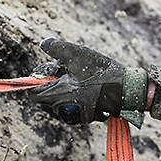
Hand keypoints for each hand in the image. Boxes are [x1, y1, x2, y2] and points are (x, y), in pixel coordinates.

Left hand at [28, 39, 147, 124]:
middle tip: (69, 69)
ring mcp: (75, 116)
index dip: (36, 80)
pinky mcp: (86, 117)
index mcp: (58, 95)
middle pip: (45, 97)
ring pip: (59, 101)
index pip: (33, 93)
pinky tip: (88, 86)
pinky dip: (75, 96)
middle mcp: (64, 109)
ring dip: (64, 88)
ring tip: (80, 77)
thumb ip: (55, 48)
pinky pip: (72, 106)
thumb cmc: (101, 72)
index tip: (49, 70)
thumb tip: (43, 44)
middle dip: (53, 82)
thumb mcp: (76, 53)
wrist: (127, 89)